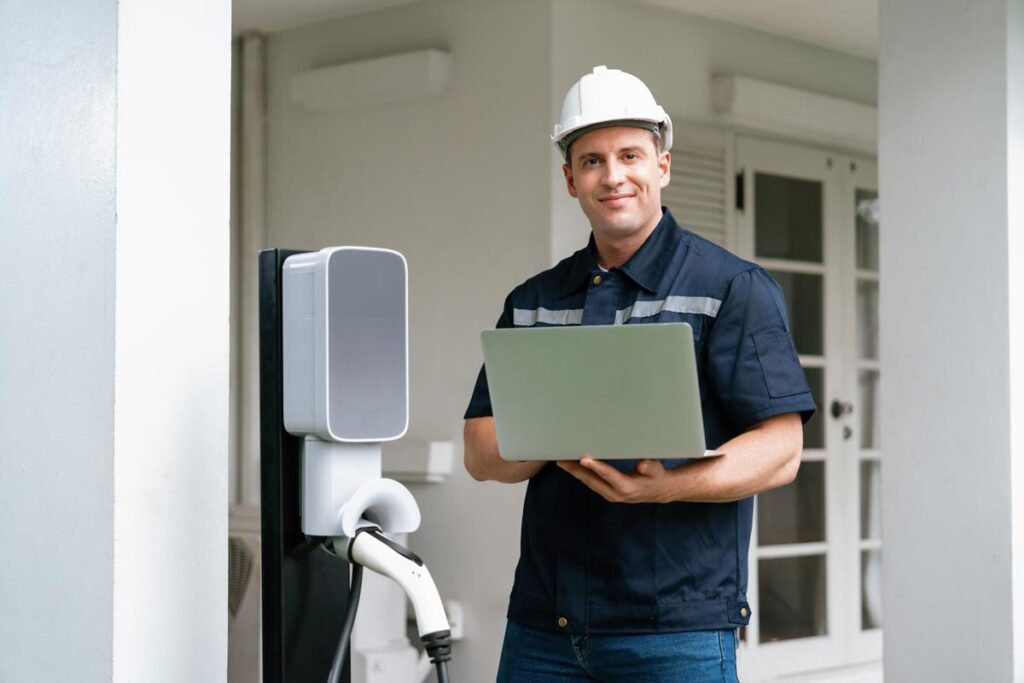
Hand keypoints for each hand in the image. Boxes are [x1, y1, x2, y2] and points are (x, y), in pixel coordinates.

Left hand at [557, 457, 673, 502]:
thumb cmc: (656, 476)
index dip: (596, 467)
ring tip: (561, 461)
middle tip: (562, 459)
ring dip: (575, 472)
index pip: (608, 475)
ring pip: (588, 482)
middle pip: (592, 480)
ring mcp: (609, 494)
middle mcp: (615, 494)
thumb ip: (649, 466)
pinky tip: (571, 466)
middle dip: (576, 469)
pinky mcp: (606, 492)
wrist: (658, 491)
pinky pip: (590, 483)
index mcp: (627, 487)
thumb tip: (642, 464)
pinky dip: (580, 474)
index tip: (584, 459)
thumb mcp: (656, 470)